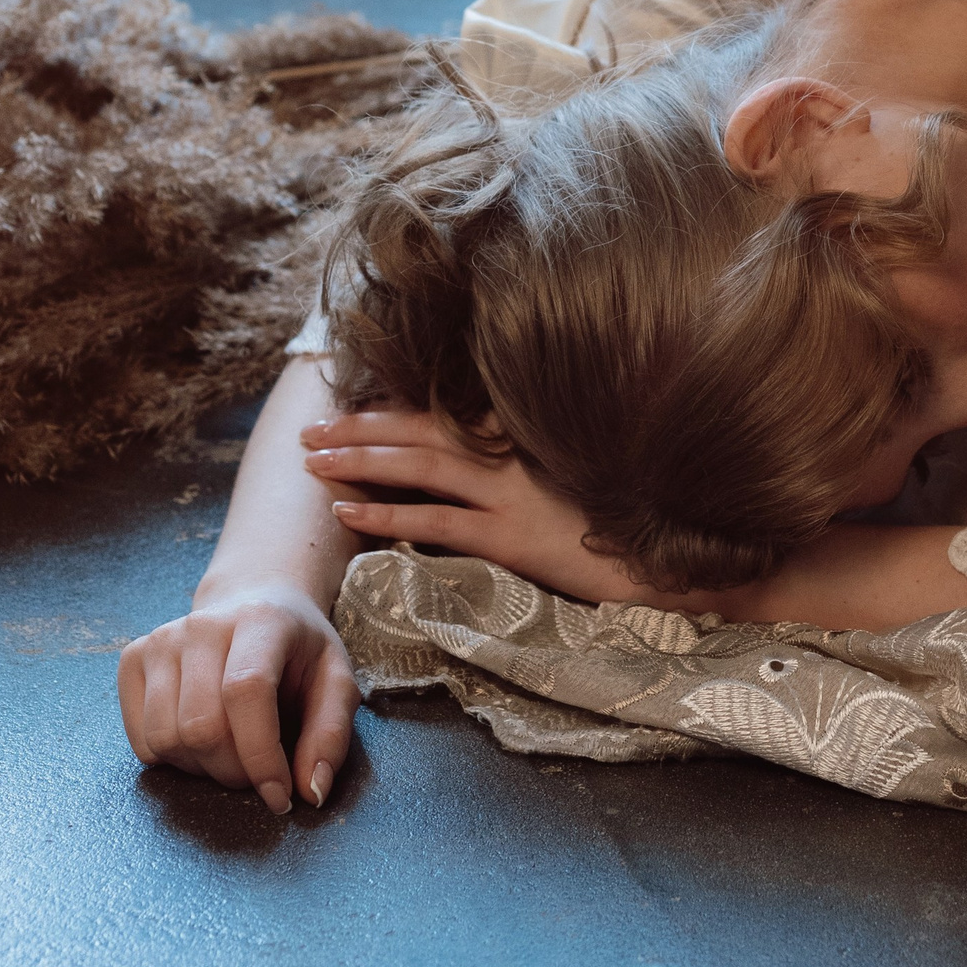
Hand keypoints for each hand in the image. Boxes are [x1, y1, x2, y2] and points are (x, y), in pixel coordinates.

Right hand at [117, 580, 359, 815]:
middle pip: (201, 726)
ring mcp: (160, 640)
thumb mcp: (336, 682)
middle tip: (258, 773)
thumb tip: (311, 792)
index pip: (246, 691)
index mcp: (260, 620)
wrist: (255, 604)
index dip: (261, 755)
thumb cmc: (298, 651)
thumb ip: (331, 735)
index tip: (280, 796)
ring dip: (202, 770)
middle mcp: (202, 625)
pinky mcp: (133, 659)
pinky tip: (200, 743)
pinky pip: (141, 741)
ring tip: (231, 754)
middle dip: (234, 771)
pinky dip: (172, 761)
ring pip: (166, 739)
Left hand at [300, 411, 641, 606]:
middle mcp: (512, 456)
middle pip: (421, 431)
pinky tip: (350, 512)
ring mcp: (509, 495)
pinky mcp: (508, 536)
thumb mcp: (564, 470)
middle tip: (312, 430)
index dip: (393, 410)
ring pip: (420, 468)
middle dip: (361, 428)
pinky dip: (388, 514)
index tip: (350, 409)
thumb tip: (469, 446)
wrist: (654, 557)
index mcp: (523, 435)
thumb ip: (519, 454)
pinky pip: (435, 521)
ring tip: (315, 463)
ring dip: (362, 462)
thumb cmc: (610, 518)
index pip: (444, 414)